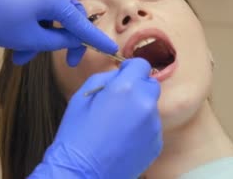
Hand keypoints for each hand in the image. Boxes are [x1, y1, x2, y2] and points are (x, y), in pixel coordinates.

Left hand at [0, 0, 116, 64]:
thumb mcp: (28, 38)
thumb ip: (57, 42)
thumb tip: (73, 41)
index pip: (82, 23)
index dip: (95, 39)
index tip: (112, 49)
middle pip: (69, 17)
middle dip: (60, 42)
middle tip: (55, 61)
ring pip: (52, 15)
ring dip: (43, 36)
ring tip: (21, 54)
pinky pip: (40, 7)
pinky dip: (35, 25)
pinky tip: (18, 40)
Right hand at [30, 58, 162, 178]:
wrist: (81, 173)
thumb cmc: (77, 134)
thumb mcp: (82, 96)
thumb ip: (106, 78)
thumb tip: (120, 73)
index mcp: (126, 88)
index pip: (142, 64)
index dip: (131, 67)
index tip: (124, 73)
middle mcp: (145, 104)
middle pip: (150, 84)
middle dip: (137, 87)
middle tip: (119, 100)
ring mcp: (153, 126)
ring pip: (151, 106)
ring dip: (138, 108)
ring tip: (117, 124)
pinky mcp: (156, 143)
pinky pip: (151, 127)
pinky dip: (140, 128)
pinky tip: (122, 138)